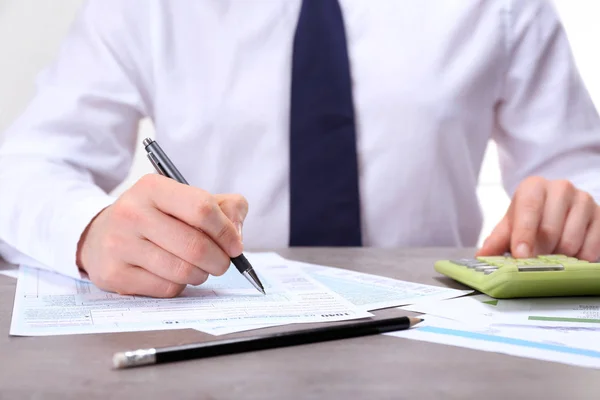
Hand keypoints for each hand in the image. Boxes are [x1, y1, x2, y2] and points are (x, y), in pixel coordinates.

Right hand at [76, 174, 246, 297]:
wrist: (101, 234)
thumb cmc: (156, 217)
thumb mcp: (186, 199)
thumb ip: (225, 207)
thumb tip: (236, 235)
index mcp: (152, 187)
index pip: (202, 208)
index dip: (226, 231)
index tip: (235, 245)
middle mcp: (132, 212)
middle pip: (195, 246)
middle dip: (219, 260)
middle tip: (222, 263)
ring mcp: (119, 244)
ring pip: (182, 271)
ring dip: (201, 274)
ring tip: (199, 268)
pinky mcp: (114, 274)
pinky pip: (165, 288)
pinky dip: (180, 286)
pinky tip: (173, 275)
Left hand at [477, 176, 599, 260]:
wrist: (557, 210)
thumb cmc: (529, 218)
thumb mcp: (510, 226)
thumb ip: (496, 240)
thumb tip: (482, 256)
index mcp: (534, 186)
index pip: (529, 209)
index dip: (524, 234)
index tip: (521, 255)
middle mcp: (561, 188)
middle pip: (550, 230)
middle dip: (539, 252)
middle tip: (533, 261)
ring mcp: (584, 200)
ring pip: (571, 242)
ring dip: (558, 258)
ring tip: (551, 255)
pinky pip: (591, 249)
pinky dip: (577, 260)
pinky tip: (569, 256)